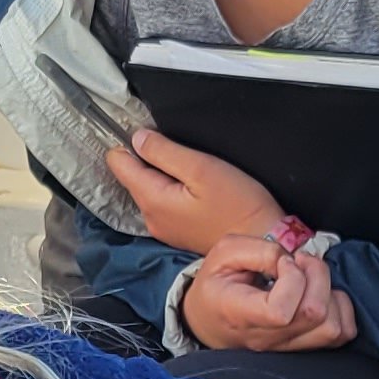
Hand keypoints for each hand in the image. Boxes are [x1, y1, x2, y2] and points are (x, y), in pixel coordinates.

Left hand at [107, 127, 282, 256]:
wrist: (260, 242)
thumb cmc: (238, 206)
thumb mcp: (201, 168)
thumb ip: (164, 151)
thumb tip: (137, 138)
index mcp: (152, 199)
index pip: (118, 163)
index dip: (130, 143)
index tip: (153, 137)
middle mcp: (150, 217)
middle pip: (133, 176)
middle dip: (149, 159)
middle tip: (182, 154)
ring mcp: (162, 228)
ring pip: (149, 189)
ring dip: (163, 175)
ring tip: (192, 172)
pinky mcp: (176, 232)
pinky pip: (163, 203)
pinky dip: (172, 191)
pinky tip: (195, 189)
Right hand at [178, 234, 354, 353]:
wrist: (208, 319)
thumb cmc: (216, 283)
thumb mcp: (225, 253)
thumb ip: (261, 251)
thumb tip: (293, 263)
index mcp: (240, 315)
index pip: (281, 312)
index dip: (292, 279)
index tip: (282, 263)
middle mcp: (266, 339)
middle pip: (314, 314)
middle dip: (317, 275)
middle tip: (300, 262)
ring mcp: (287, 348)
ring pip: (333, 329)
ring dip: (330, 293)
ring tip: (309, 279)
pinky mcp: (303, 348)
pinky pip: (340, 334)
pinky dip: (339, 309)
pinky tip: (319, 293)